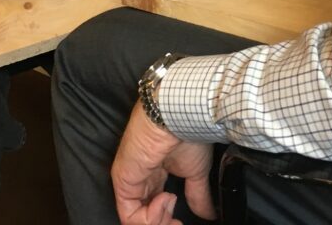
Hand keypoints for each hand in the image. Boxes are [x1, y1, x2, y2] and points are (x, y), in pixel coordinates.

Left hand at [112, 106, 216, 224]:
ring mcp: (130, 180)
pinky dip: (149, 219)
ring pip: (135, 219)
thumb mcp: (196, 172)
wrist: (178, 117)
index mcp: (155, 174)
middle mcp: (140, 179)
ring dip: (157, 222)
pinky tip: (166, 199)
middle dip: (163, 224)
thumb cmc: (188, 135)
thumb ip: (198, 195)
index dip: (167, 217)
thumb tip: (209, 214)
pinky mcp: (123, 181)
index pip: (155, 205)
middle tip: (177, 221)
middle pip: (144, 215)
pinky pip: (129, 215)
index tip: (182, 220)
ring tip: (172, 202)